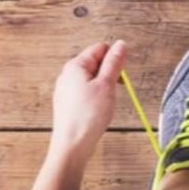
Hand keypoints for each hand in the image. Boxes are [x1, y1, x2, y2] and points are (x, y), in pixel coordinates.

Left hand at [50, 40, 127, 160]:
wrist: (73, 144)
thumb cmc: (88, 116)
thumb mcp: (107, 85)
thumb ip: (114, 63)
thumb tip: (121, 45)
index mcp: (75, 65)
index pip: (101, 48)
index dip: (115, 59)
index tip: (120, 75)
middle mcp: (68, 74)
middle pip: (96, 62)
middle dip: (110, 74)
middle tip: (112, 90)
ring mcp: (67, 89)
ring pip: (92, 78)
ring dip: (104, 86)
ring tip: (105, 102)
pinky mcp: (69, 102)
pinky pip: (87, 91)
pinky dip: (96, 97)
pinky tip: (97, 110)